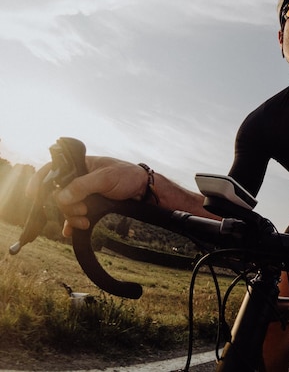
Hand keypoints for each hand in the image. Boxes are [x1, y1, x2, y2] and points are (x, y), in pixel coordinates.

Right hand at [27, 156, 147, 236]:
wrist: (145, 191)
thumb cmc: (128, 176)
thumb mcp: (106, 178)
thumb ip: (82, 186)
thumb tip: (59, 196)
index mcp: (80, 166)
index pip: (52, 170)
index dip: (39, 181)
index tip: (33, 194)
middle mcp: (78, 180)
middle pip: (57, 194)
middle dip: (66, 206)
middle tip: (82, 210)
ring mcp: (83, 194)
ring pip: (65, 207)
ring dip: (72, 216)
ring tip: (86, 219)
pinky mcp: (89, 206)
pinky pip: (73, 216)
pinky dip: (71, 224)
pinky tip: (70, 231)